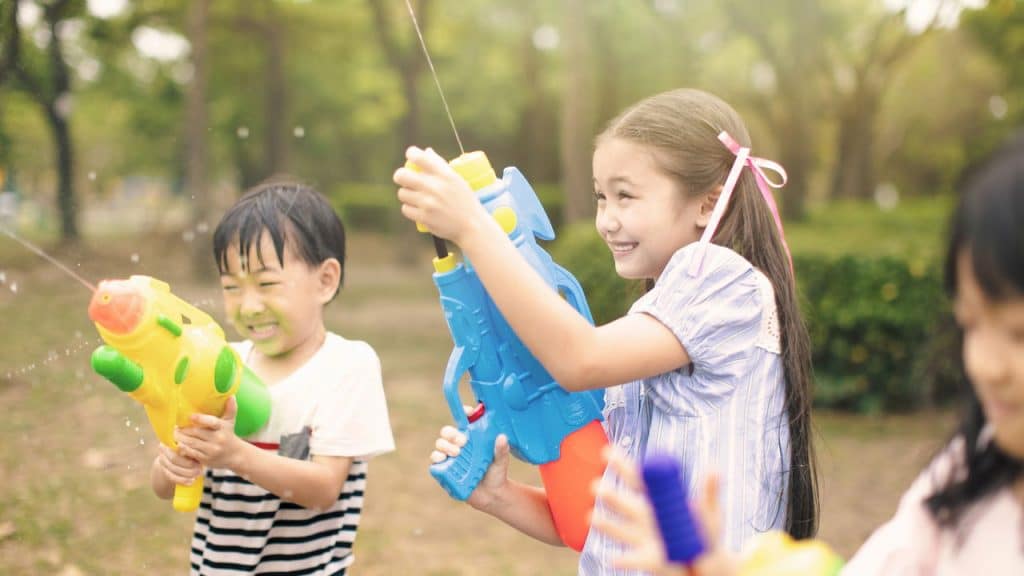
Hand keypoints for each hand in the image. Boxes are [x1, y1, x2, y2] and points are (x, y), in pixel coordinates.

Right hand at [154, 443, 202, 485]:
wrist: (178, 458)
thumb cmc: (189, 449)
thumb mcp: (191, 445)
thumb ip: (192, 446)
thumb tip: (198, 449)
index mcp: (170, 440)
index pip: (176, 446)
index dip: (186, 451)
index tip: (197, 455)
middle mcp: (163, 450)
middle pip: (174, 458)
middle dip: (187, 464)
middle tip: (200, 467)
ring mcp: (163, 462)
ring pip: (173, 469)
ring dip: (186, 473)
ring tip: (198, 474)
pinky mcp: (165, 472)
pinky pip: (172, 477)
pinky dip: (182, 480)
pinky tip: (191, 482)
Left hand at [175, 396, 241, 469]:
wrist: (234, 455)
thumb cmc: (228, 435)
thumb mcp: (230, 422)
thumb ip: (230, 409)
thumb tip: (231, 396)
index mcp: (223, 427)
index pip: (212, 422)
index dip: (200, 419)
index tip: (190, 416)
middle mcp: (218, 439)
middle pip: (197, 433)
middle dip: (184, 430)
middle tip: (174, 426)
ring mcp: (211, 450)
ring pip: (192, 443)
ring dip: (181, 439)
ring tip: (174, 434)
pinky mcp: (206, 459)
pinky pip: (191, 453)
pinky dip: (183, 448)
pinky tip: (177, 444)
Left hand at [393, 146, 488, 243]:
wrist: (472, 226)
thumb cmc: (464, 200)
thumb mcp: (457, 179)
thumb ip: (440, 165)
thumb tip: (426, 151)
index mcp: (444, 174)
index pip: (419, 157)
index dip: (412, 154)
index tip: (412, 156)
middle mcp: (435, 186)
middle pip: (401, 175)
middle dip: (401, 176)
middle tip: (405, 180)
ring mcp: (428, 203)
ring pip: (402, 193)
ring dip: (407, 195)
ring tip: (416, 198)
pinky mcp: (424, 217)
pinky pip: (405, 209)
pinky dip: (410, 209)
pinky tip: (418, 209)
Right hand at [430, 420, 510, 510]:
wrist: (491, 496)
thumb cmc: (496, 474)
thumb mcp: (501, 462)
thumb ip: (501, 450)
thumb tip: (502, 437)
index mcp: (471, 438)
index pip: (463, 421)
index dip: (463, 414)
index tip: (468, 412)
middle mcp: (458, 445)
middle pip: (447, 432)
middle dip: (451, 434)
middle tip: (462, 442)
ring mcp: (450, 458)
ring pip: (439, 445)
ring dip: (444, 446)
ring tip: (456, 453)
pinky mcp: (445, 471)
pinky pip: (435, 463)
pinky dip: (437, 459)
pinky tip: (443, 460)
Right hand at [591, 447, 737, 575]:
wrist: (707, 561)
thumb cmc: (705, 533)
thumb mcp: (709, 511)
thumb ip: (709, 492)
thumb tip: (713, 470)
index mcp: (657, 500)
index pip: (637, 480)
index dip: (622, 465)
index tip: (607, 452)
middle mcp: (645, 518)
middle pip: (625, 504)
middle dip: (610, 496)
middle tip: (596, 486)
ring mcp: (644, 539)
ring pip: (622, 531)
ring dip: (608, 525)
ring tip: (592, 517)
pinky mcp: (648, 560)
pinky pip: (635, 560)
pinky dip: (625, 560)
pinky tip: (613, 560)